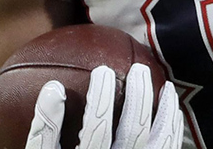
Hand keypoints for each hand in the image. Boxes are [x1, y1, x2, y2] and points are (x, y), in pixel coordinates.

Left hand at [25, 64, 184, 148]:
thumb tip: (161, 144)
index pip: (160, 146)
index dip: (168, 118)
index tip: (169, 92)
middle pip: (133, 132)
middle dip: (141, 96)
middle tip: (142, 71)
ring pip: (95, 131)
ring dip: (101, 96)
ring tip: (102, 70)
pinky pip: (43, 144)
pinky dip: (48, 117)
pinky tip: (52, 89)